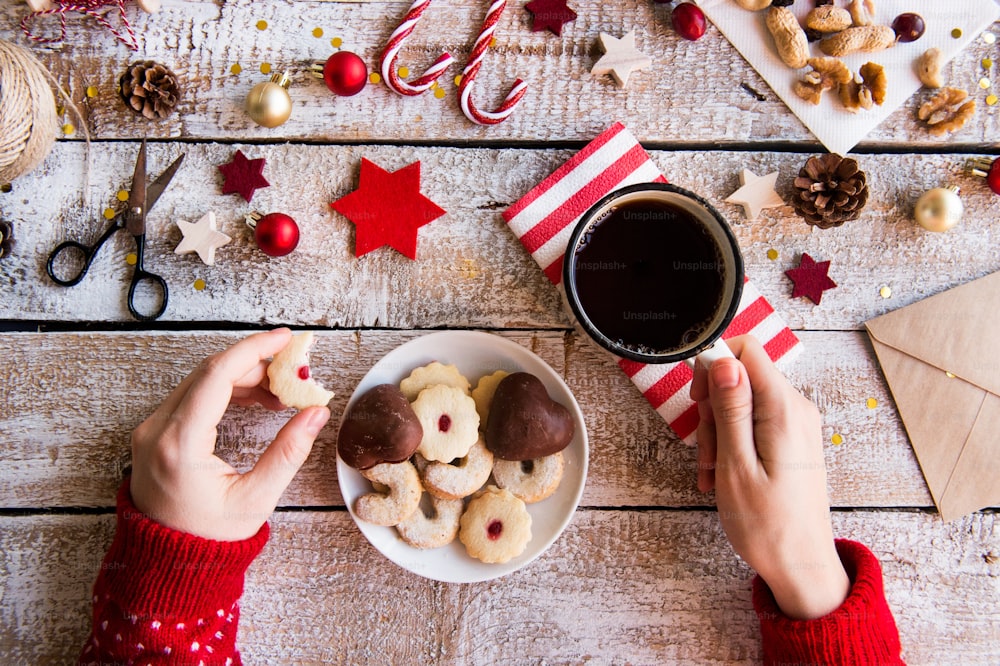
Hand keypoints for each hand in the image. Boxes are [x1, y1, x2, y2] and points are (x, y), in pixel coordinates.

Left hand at [129, 328, 330, 540]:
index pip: (216, 376)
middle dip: (256, 365)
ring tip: (282, 393)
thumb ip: (288, 452)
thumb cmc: (210, 538)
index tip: (284, 339)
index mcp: (178, 445)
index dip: (253, 351)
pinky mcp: (154, 433)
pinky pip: (193, 396)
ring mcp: (151, 430)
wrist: (168, 564)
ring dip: (243, 378)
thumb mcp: (256, 499)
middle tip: (294, 372)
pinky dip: (226, 391)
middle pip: (209, 373)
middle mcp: (157, 431)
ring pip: (201, 381)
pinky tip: (257, 400)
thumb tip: (316, 412)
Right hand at [690, 335, 848, 619]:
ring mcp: (796, 425)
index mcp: (784, 410)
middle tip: (706, 452)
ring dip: (718, 433)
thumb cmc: (768, 525)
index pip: (747, 350)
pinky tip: (722, 475)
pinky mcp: (791, 440)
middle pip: (740, 377)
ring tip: (712, 472)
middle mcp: (796, 409)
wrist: (801, 567)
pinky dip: (732, 444)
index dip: (713, 365)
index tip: (697, 399)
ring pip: (742, 402)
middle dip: (712, 409)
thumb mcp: (736, 465)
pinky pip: (753, 424)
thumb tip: (723, 360)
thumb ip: (731, 409)